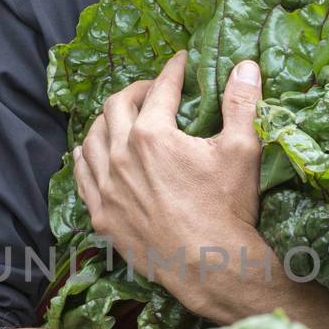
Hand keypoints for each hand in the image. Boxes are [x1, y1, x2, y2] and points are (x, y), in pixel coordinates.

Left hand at [71, 50, 262, 306]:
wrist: (210, 266)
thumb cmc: (228, 209)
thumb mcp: (242, 150)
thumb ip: (241, 103)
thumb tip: (246, 65)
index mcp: (152, 134)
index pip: (160, 89)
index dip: (173, 70)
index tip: (180, 61)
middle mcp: (121, 156)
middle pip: (116, 107)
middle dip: (136, 90)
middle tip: (153, 90)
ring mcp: (107, 188)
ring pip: (92, 138)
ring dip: (107, 121)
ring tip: (122, 118)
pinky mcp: (102, 216)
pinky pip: (82, 176)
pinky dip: (85, 157)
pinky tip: (91, 152)